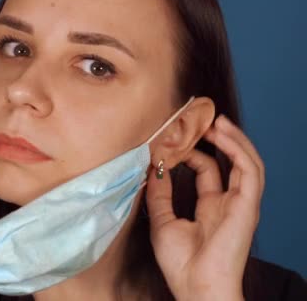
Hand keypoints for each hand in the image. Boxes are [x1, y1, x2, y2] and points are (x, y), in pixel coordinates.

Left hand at [146, 114, 263, 300]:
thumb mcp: (162, 221)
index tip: (173, 141)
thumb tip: (154, 168)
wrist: (197, 286)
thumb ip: (160, 194)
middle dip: (217, 140)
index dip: (192, 153)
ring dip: (233, 140)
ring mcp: (240, 204)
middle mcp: (228, 203)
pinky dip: (239, 151)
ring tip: (217, 121)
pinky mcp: (248, 206)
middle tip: (201, 121)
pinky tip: (224, 136)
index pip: (207, 171)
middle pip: (228, 162)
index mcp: (210, 208)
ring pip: (245, 163)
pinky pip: (250, 171)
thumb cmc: (181, 263)